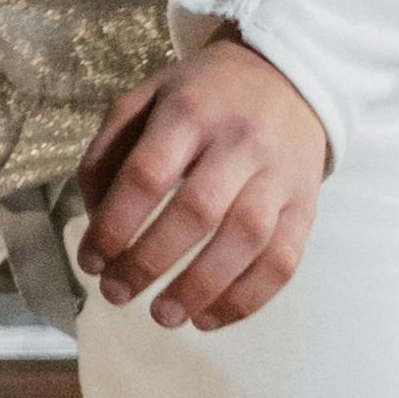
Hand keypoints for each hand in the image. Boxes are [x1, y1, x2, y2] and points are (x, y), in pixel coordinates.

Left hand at [72, 30, 328, 329]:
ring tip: (163, 316)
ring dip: (201, 288)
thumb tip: (95, 218)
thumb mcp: (144, 99)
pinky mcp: (307, 207)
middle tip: (117, 293)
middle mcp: (238, 142)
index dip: (115, 224)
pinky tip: (210, 319)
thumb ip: (110, 151)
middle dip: (151, 261)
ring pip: (246, 241)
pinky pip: (283, 261)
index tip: (91, 261)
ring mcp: (278, 176)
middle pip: (197, 211)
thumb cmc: (200, 98)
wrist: (287, 78)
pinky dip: (247, 299)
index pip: (147, 174)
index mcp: (187, 111)